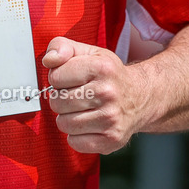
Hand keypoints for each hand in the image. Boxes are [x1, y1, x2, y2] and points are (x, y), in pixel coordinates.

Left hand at [42, 36, 149, 154]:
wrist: (140, 97)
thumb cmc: (109, 75)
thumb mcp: (88, 52)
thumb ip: (62, 46)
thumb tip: (49, 60)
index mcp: (101, 68)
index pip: (55, 77)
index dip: (58, 77)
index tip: (69, 78)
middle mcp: (108, 93)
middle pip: (57, 102)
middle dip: (60, 98)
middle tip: (75, 94)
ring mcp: (110, 119)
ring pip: (64, 123)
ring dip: (67, 117)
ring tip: (81, 109)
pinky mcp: (111, 140)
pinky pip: (74, 142)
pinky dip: (76, 135)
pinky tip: (87, 123)